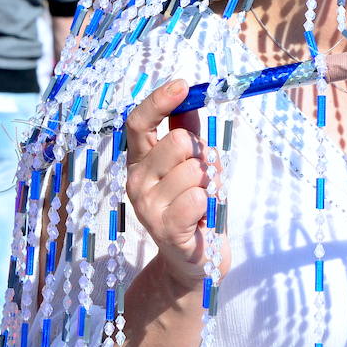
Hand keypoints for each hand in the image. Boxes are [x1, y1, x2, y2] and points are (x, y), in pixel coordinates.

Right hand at [125, 80, 230, 289]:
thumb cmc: (195, 207)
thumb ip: (188, 132)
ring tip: (203, 202)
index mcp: (140, 161)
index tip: (182, 85)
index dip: (158, 100)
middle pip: (178, 141)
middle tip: (203, 179)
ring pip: (194, 169)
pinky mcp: (166, 230)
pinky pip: (198, 197)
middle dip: (202, 155)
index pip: (138, 123)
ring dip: (210, 183)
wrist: (196, 261)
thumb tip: (187, 96)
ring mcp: (147, 208)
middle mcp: (136, 182)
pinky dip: (209, 204)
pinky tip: (202, 218)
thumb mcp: (192, 165)